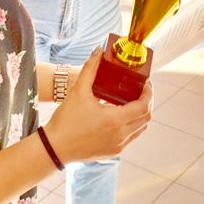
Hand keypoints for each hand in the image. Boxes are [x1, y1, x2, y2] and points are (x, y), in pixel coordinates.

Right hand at [43, 49, 152, 163]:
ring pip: (140, 128)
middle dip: (147, 102)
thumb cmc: (65, 121)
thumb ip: (90, 69)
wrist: (54, 148)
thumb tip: (98, 52)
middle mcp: (120, 135)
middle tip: (141, 89)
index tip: (146, 83)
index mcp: (114, 120)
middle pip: (146, 118)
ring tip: (132, 101)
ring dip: (141, 114)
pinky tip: (121, 115)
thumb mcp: (78, 91)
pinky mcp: (113, 152)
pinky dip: (132, 125)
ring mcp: (118, 145)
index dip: (149, 93)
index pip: (144, 106)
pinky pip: (131, 137)